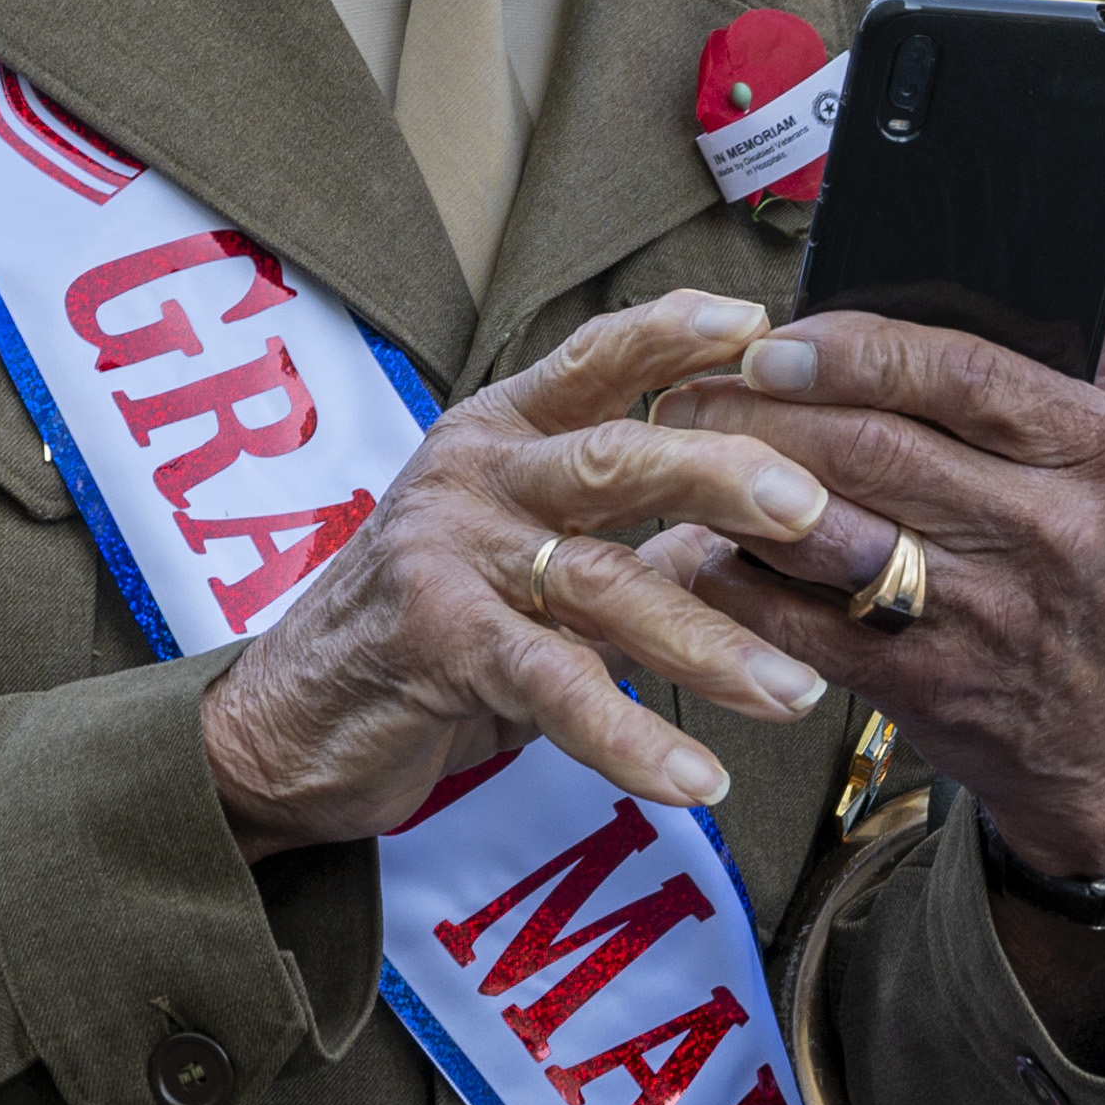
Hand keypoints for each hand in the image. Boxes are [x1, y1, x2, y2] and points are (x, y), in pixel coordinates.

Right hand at [198, 290, 839, 857]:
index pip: (598, 357)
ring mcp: (453, 555)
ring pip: (602, 582)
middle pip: (614, 455)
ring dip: (709, 642)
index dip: (680, 335)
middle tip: (814, 507)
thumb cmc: (428, 627)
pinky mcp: (439, 644)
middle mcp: (477, 476)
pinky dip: (632, 739)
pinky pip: (556, 688)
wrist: (289, 718)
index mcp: (502, 433)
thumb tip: (770, 511)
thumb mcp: (530, 554)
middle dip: (722, 475)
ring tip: (794, 690)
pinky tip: (697, 778)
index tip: (765, 327)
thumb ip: (631, 528)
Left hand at [648, 200, 1104, 879]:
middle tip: (695, 388)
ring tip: (679, 454)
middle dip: (767, 411)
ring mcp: (986, 617)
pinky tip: (700, 550)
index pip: (960, 372)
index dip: (851, 349)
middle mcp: (1054, 533)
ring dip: (734, 491)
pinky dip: (736, 582)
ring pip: (828, 532)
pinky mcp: (925, 688)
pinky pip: (799, 622)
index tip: (776, 338)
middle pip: (875, 447)